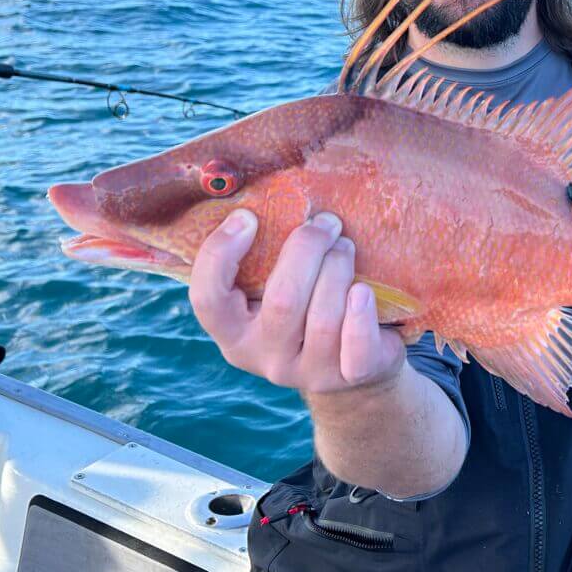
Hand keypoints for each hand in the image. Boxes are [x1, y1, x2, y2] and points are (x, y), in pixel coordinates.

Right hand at [188, 209, 406, 395]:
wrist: (355, 363)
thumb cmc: (308, 305)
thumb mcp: (276, 286)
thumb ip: (263, 257)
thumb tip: (267, 194)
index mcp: (233, 331)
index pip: (207, 299)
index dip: (220, 256)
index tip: (248, 217)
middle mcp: (264, 355)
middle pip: (282, 300)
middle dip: (307, 250)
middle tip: (326, 222)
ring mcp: (306, 371)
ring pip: (322, 317)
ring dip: (338, 269)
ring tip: (346, 247)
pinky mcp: (348, 377)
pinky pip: (355, 345)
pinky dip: (360, 313)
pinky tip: (363, 290)